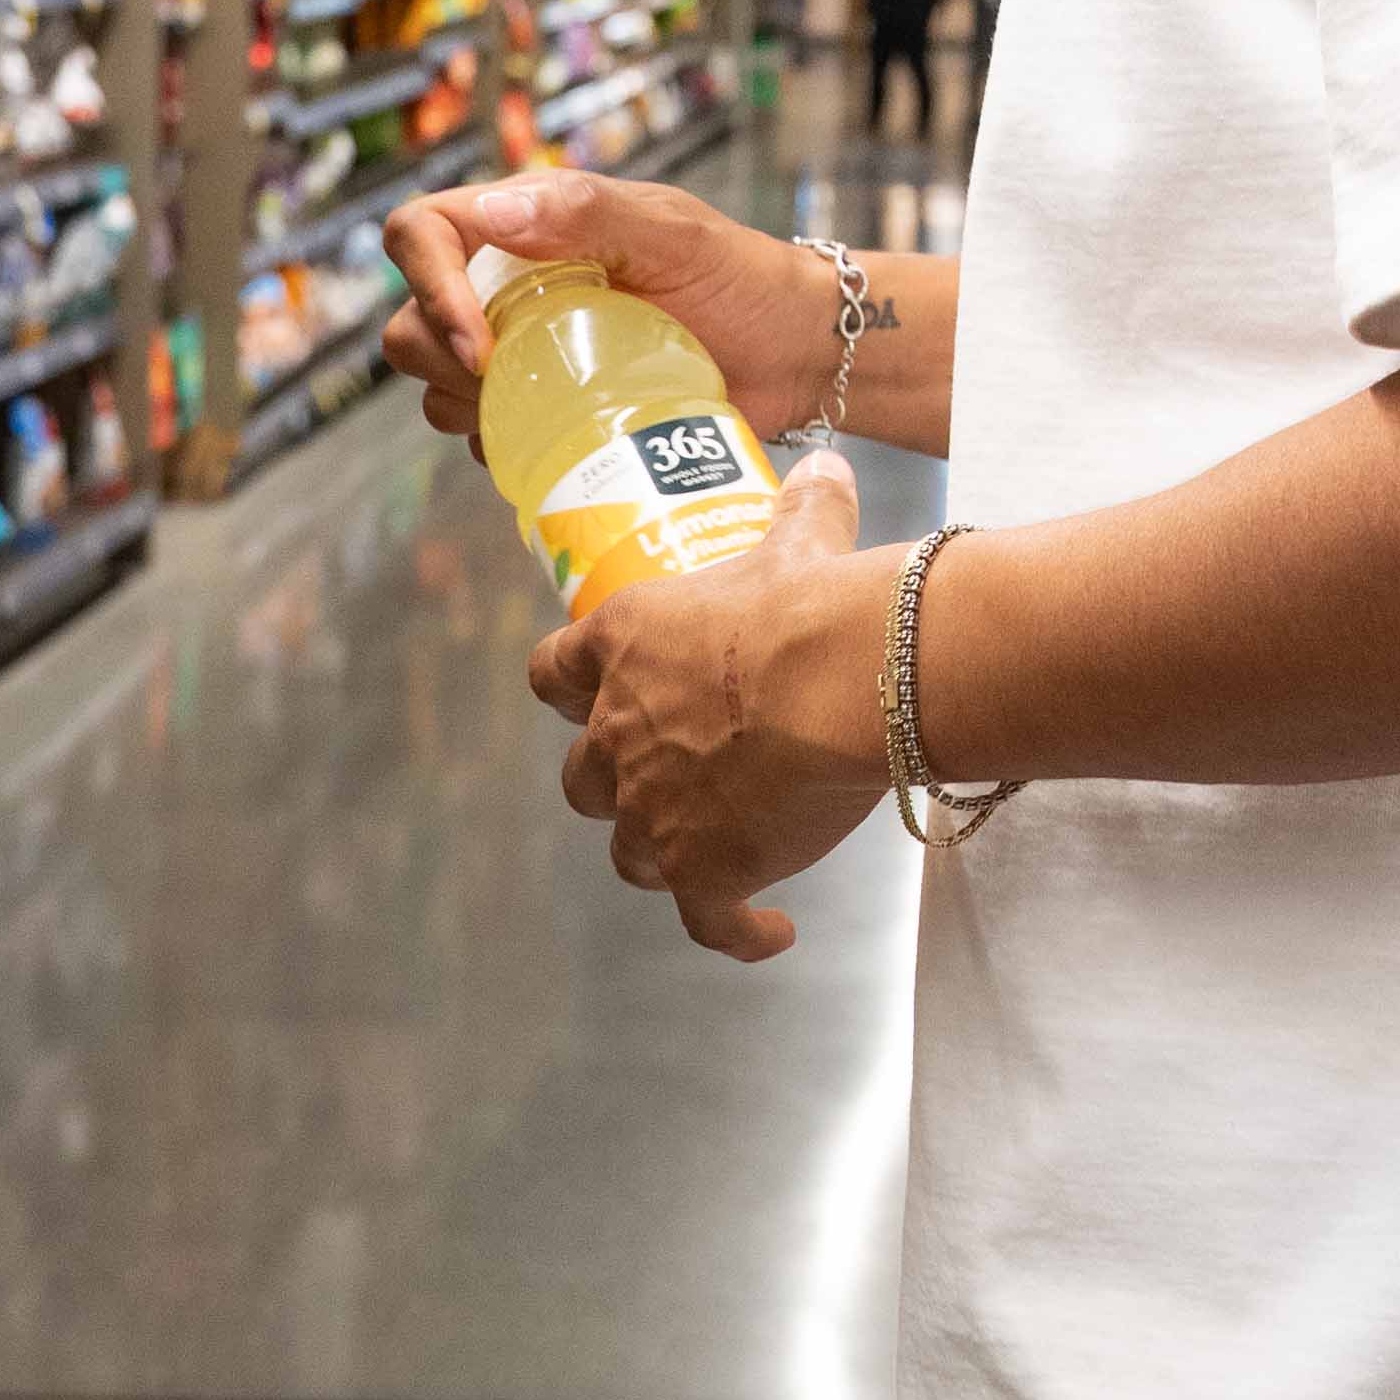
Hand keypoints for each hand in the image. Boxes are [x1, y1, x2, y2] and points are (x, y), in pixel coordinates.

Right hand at [382, 168, 842, 450]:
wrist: (792, 354)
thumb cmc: (741, 279)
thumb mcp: (675, 235)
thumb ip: (590, 213)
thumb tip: (495, 211)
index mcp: (528, 224)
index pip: (420, 232)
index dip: (427, 286)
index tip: (478, 344)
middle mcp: (509, 285)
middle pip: (411, 322)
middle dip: (442, 361)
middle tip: (510, 385)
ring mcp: (523, 351)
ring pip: (435, 386)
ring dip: (466, 409)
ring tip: (541, 414)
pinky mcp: (543, 409)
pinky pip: (481, 436)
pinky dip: (499, 447)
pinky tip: (554, 446)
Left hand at [527, 454, 890, 960]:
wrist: (846, 678)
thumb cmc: (812, 602)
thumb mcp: (800, 542)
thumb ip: (802, 510)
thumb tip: (826, 469)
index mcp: (624, 645)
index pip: (552, 672)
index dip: (571, 687)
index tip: (592, 694)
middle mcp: (618, 733)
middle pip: (582, 777)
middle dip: (616, 779)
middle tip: (672, 772)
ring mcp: (651, 810)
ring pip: (629, 852)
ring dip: (664, 850)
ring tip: (720, 846)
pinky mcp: (700, 870)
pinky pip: (706, 919)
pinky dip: (735, 930)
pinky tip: (768, 931)